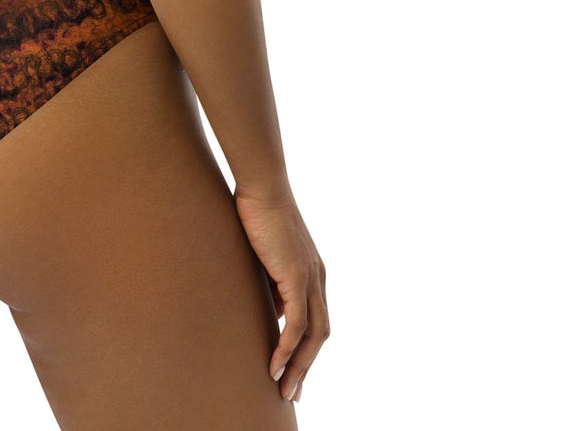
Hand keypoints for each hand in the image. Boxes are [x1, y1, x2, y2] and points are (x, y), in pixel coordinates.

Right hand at [233, 186, 328, 402]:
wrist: (263, 185)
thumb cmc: (258, 210)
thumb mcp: (265, 252)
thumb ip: (270, 278)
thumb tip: (269, 305)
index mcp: (312, 272)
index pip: (315, 320)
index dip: (305, 349)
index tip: (290, 371)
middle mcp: (318, 279)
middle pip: (320, 335)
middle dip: (306, 367)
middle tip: (291, 392)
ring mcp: (311, 278)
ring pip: (312, 336)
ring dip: (299, 366)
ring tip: (284, 389)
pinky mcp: (297, 277)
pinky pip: (297, 325)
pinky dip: (287, 349)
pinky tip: (274, 366)